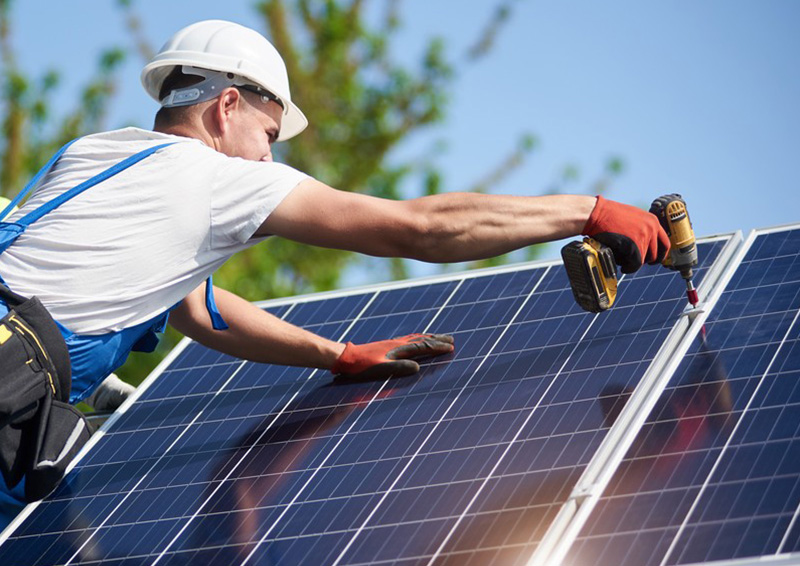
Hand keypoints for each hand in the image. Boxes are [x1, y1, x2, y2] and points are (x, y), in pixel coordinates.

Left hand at [332, 334, 454, 380]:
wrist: (345, 358)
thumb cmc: (361, 366)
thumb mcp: (380, 369)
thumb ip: (398, 368)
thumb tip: (418, 368)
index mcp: (398, 349)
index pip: (422, 347)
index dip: (437, 347)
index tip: (451, 347)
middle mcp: (397, 344)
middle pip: (421, 340)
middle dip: (437, 340)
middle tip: (451, 340)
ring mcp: (392, 343)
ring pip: (415, 338)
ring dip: (429, 338)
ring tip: (438, 338)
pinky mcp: (387, 346)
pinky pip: (408, 340)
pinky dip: (417, 339)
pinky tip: (416, 342)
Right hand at [582, 195, 669, 272]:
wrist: (596, 214)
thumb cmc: (608, 215)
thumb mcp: (632, 217)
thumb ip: (642, 228)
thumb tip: (644, 243)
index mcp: (652, 220)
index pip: (665, 242)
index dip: (660, 254)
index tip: (654, 260)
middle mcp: (651, 228)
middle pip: (655, 254)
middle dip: (645, 260)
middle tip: (635, 262)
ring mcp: (644, 236)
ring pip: (645, 259)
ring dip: (635, 263)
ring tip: (625, 263)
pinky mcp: (634, 245)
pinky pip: (636, 263)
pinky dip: (630, 268)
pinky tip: (624, 267)